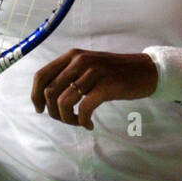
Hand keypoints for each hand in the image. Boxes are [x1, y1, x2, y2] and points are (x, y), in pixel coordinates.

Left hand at [30, 49, 158, 129]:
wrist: (147, 70)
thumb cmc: (116, 72)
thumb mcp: (89, 66)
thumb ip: (70, 75)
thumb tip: (47, 97)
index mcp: (72, 56)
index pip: (41, 76)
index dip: (35, 96)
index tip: (41, 110)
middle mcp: (80, 61)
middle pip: (50, 92)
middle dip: (54, 112)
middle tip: (67, 119)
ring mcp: (94, 72)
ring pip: (64, 102)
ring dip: (68, 119)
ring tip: (79, 122)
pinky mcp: (107, 86)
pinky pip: (84, 109)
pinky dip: (83, 121)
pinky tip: (89, 124)